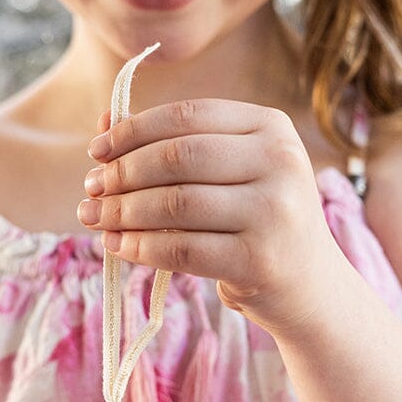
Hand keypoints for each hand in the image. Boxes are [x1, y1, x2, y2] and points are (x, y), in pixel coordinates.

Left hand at [78, 99, 337, 335]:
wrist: (310, 286)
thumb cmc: (257, 218)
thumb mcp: (231, 170)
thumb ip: (174, 143)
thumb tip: (104, 121)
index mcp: (272, 126)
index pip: (187, 115)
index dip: (133, 130)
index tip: (97, 150)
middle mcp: (280, 162)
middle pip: (178, 157)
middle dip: (123, 172)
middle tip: (91, 188)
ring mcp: (274, 212)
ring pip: (175, 204)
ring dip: (123, 211)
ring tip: (94, 217)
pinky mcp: (260, 260)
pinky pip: (182, 249)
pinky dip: (140, 246)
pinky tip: (118, 245)